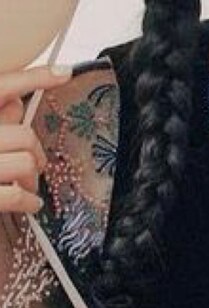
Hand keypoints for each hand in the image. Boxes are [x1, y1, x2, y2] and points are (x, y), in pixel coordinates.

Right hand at [0, 65, 71, 214]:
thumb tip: (15, 103)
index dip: (33, 77)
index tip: (64, 72)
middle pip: (24, 135)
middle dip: (37, 153)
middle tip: (34, 166)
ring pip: (26, 163)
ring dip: (33, 179)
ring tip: (27, 187)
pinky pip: (16, 196)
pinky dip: (30, 202)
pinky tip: (31, 204)